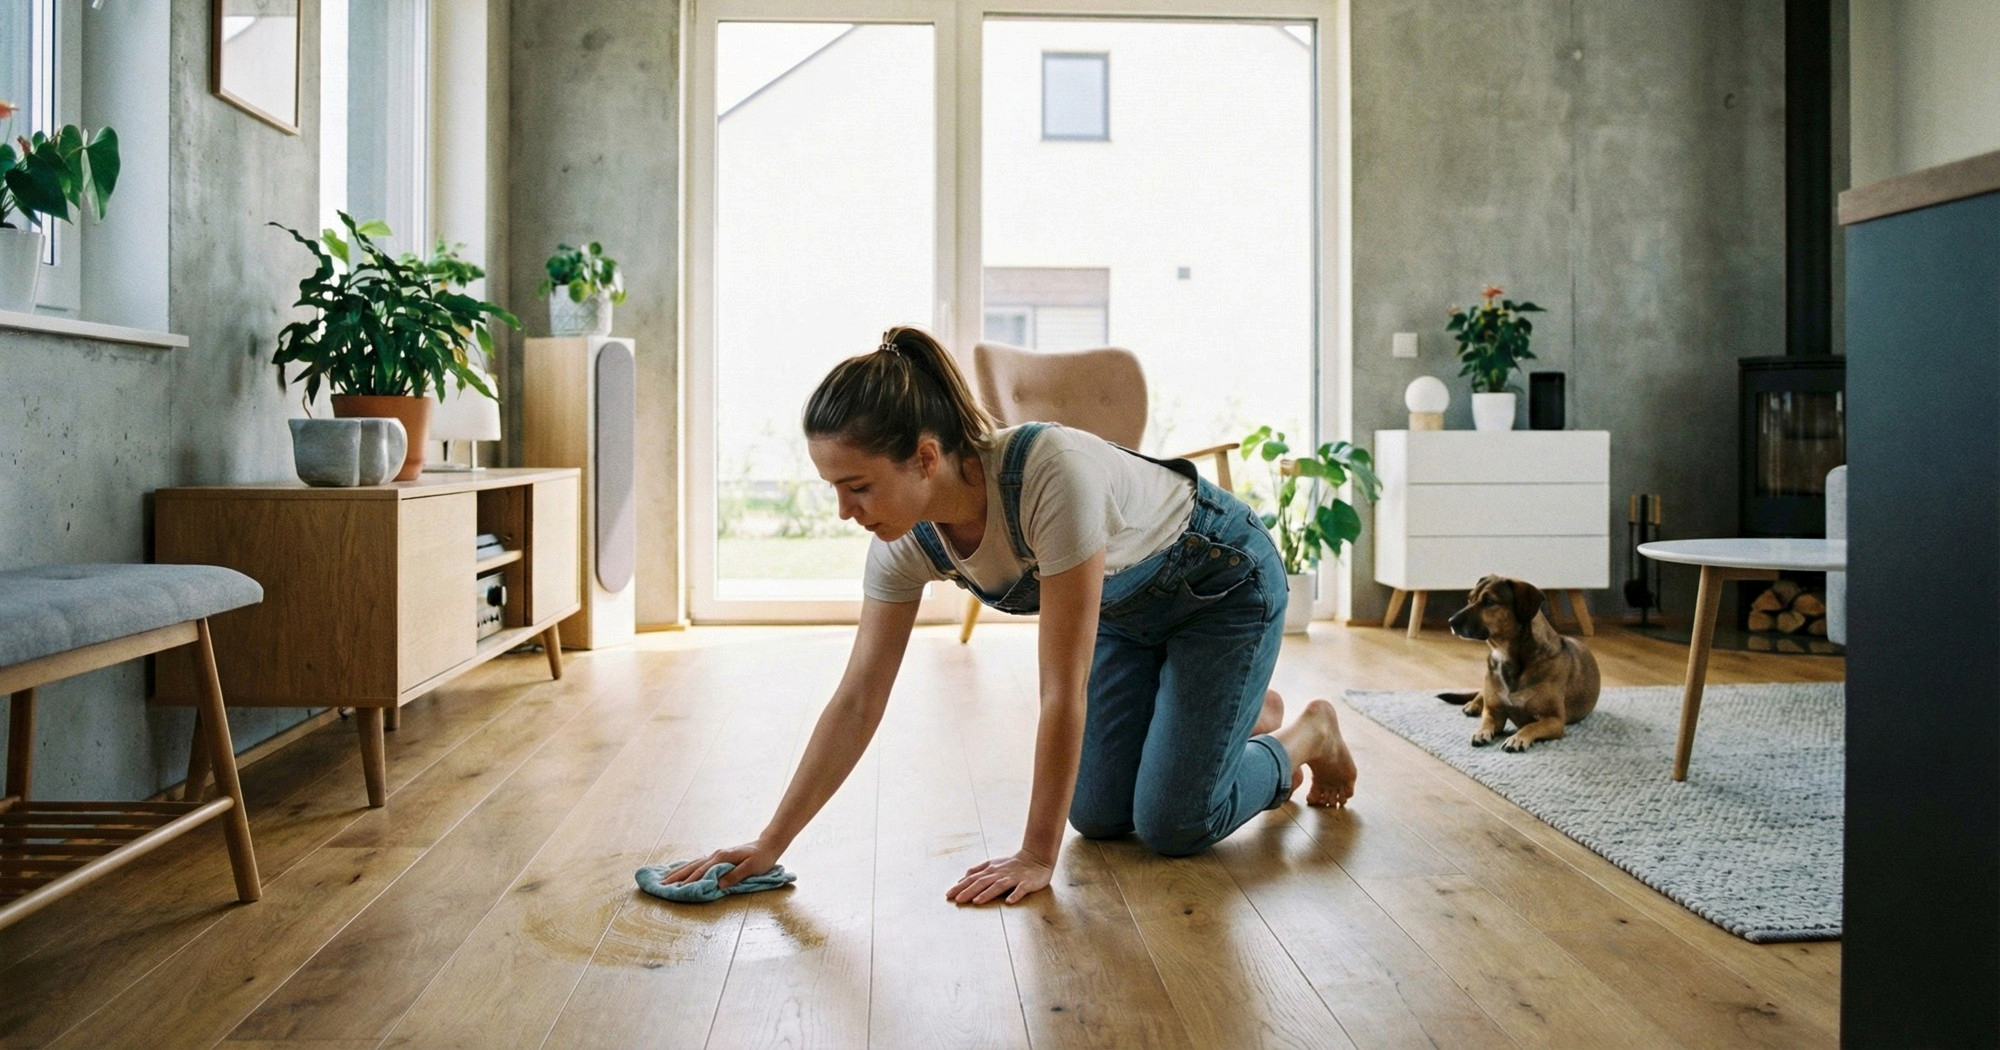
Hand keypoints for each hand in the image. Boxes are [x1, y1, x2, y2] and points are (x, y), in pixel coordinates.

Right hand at [658, 840, 780, 889]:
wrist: (767, 845)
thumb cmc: (761, 858)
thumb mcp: (752, 868)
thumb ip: (735, 876)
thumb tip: (718, 884)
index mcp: (722, 858)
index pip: (702, 871)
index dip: (690, 881)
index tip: (677, 889)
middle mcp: (716, 855)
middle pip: (692, 866)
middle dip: (677, 876)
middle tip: (662, 885)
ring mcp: (716, 855)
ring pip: (693, 863)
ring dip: (679, 871)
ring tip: (665, 878)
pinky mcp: (718, 856)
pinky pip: (698, 862)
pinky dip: (688, 867)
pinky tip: (682, 870)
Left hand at [946, 849, 1053, 904]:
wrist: (1036, 858)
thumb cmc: (1012, 864)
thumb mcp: (992, 864)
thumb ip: (977, 871)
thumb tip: (960, 879)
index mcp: (991, 870)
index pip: (973, 878)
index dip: (961, 886)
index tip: (948, 895)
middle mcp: (1000, 873)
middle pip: (982, 882)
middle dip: (969, 891)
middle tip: (957, 900)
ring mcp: (1013, 878)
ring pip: (999, 885)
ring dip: (987, 893)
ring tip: (976, 901)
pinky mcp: (1027, 883)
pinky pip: (1021, 889)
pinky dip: (1015, 895)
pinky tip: (1008, 902)